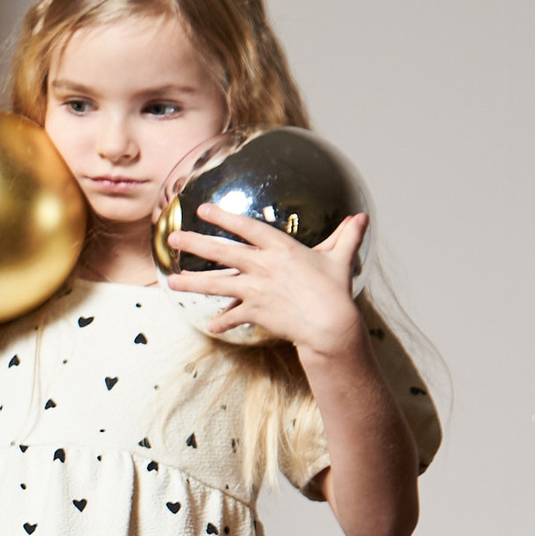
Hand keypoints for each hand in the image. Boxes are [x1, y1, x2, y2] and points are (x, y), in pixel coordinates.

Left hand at [183, 206, 366, 362]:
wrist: (330, 325)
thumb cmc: (335, 291)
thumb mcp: (340, 259)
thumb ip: (346, 237)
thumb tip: (361, 218)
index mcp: (281, 248)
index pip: (246, 227)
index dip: (223, 217)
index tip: (202, 210)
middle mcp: (263, 266)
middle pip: (221, 252)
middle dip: (195, 243)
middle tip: (173, 238)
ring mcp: (255, 290)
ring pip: (216, 284)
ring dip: (193, 283)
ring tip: (173, 282)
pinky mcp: (254, 312)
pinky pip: (231, 317)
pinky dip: (222, 322)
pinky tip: (210, 325)